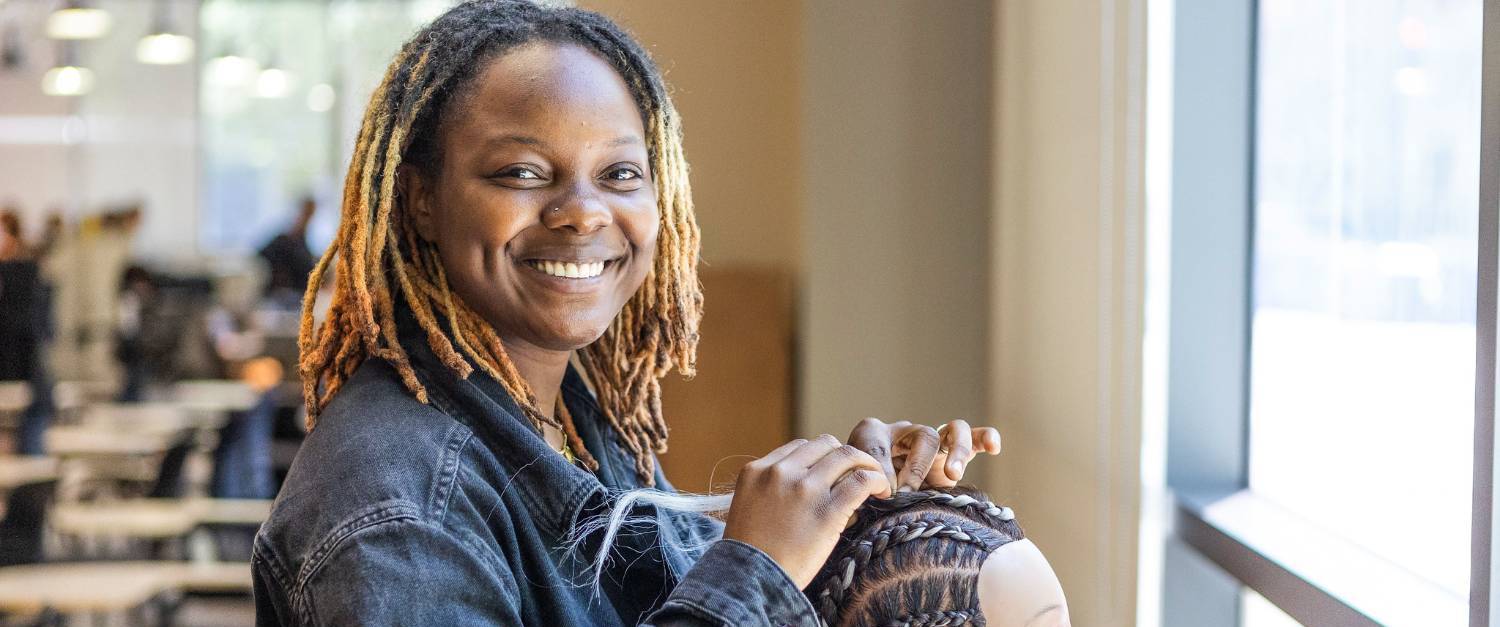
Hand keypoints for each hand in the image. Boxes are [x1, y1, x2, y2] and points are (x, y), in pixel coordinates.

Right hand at [721, 435, 892, 588]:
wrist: (750, 584)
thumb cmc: (751, 555)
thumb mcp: (749, 508)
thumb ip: (772, 490)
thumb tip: (811, 485)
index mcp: (757, 471)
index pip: (799, 447)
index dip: (820, 460)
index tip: (831, 476)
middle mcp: (780, 472)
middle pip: (825, 444)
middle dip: (844, 457)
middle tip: (857, 474)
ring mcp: (804, 489)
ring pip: (846, 455)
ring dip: (866, 464)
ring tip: (877, 480)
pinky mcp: (827, 511)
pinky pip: (861, 481)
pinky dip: (877, 480)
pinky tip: (883, 491)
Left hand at [848, 418, 1001, 491]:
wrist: (870, 498)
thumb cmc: (860, 489)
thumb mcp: (856, 481)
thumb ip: (871, 479)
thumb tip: (893, 489)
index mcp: (877, 434)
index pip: (882, 441)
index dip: (884, 467)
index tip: (884, 494)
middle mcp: (907, 434)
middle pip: (925, 438)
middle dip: (917, 468)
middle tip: (907, 493)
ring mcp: (933, 445)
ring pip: (954, 431)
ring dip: (957, 451)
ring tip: (953, 474)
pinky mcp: (952, 458)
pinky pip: (974, 440)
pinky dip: (985, 439)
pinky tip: (994, 447)